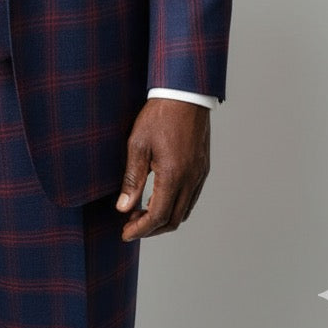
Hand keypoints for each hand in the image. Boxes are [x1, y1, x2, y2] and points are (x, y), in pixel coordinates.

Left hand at [115, 98, 209, 241]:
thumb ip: (132, 178)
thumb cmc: (159, 115)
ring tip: (142, 214)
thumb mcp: (138, 144)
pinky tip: (160, 198)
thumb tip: (124, 207)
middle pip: (173, 220)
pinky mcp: (203, 168)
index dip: (140, 230)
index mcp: (173, 175)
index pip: (157, 216)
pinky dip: (176, 206)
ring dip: (164, 218)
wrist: (185, 94)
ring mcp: (199, 174)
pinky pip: (192, 198)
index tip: (125, 234)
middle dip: (151, 229)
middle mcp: (191, 179)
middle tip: (131, 226)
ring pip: (184, 211)